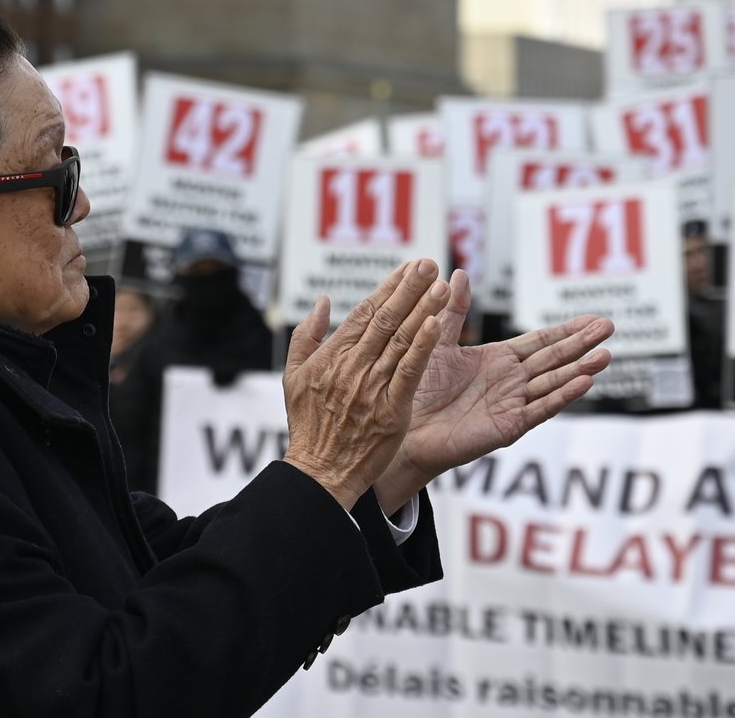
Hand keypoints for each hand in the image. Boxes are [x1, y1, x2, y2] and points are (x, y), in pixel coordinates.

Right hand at [282, 260, 451, 509]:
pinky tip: (436, 324)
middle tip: (429, 262)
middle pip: (385, 318)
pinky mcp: (391, 408)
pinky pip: (409, 371)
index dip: (389, 287)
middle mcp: (352, 365)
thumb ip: (306, 336)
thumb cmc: (308, 426)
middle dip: (409, 288)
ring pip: (401, 339)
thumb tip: (322, 301)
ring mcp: (372, 386)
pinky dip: (422, 346)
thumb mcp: (293, 377)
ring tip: (441, 285)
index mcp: (331, 355)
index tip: (408, 267)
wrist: (319, 472)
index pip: (364, 312)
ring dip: (423, 309)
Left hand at [373, 270, 612, 513]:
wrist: (402, 426)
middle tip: (610, 327)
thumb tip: (460, 273)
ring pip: (553, 383)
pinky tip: (583, 383)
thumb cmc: (417, 387)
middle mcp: (510, 382)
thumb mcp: (437, 341)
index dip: (566, 330)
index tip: (592, 318)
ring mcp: (512, 404)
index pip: (540, 342)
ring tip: (606, 355)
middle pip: (554, 358)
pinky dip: (562, 396)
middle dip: (581, 343)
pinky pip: (539, 409)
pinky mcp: (508, 426)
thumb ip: (453, 310)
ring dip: (580, 369)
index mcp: (498, 361)